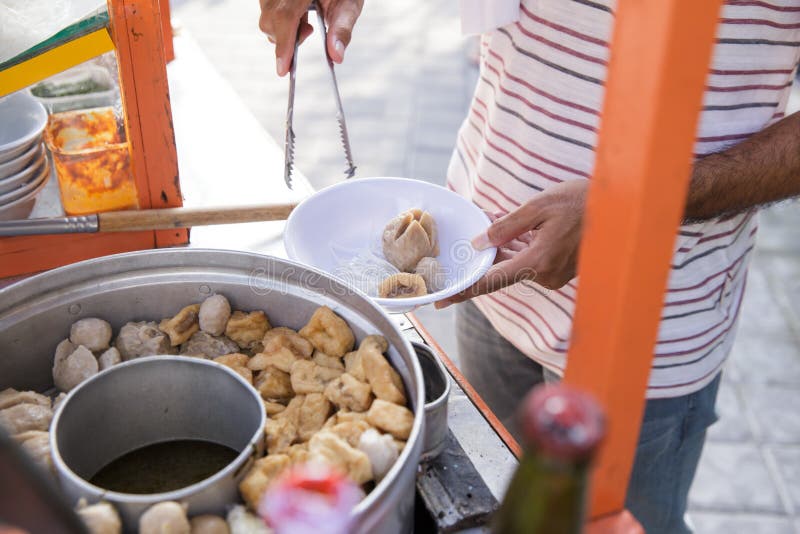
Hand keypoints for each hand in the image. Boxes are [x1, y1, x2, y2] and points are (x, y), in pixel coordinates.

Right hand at [259, 0, 363, 75]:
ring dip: (283, 28)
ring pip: (266, 15)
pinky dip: (281, 20)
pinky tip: (299, 14)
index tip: (283, 69)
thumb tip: (336, 56)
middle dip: (285, 38)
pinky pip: (267, 8)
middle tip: (308, 32)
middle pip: (270, 18)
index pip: (285, 16)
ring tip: (306, 21)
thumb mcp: (349, 4)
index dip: (283, 44)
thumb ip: (342, 29)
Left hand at [436, 180, 587, 308]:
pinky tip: (509, 231)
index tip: (443, 299)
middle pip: (503, 270)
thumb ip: (505, 226)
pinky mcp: (561, 269)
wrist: (621, 207)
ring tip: (489, 225)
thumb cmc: (580, 201)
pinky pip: (531, 260)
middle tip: (468, 242)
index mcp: (538, 261)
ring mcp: (555, 275)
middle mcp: (546, 274)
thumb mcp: (538, 206)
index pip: (491, 281)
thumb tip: (479, 243)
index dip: (464, 290)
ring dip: (502, 249)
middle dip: (485, 256)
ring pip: (517, 264)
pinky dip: (519, 248)